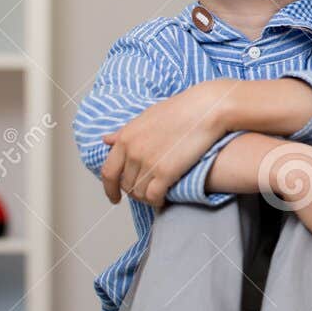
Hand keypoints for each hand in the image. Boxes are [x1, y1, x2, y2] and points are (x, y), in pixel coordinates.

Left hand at [100, 79, 233, 205]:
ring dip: (146, 197)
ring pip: (139, 193)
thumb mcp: (146, 117)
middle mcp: (133, 152)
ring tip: (156, 196)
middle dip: (133, 192)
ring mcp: (148, 163)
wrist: (205, 109)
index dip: (109, 188)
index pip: (108, 172)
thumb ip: (125, 132)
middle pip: (126, 184)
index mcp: (125, 138)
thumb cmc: (180, 109)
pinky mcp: (165, 172)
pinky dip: (157, 201)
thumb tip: (106, 139)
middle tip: (145, 194)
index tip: (115, 197)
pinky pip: (153, 197)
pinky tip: (163, 199)